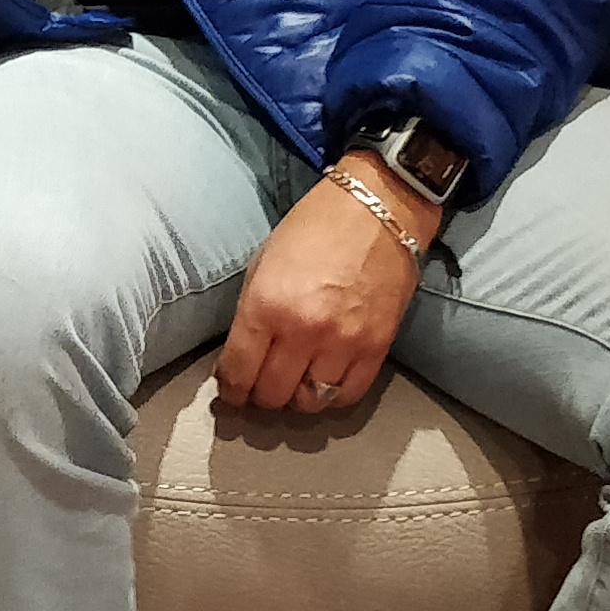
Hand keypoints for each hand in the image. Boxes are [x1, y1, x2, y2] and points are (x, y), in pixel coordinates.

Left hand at [215, 157, 437, 413]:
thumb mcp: (263, 264)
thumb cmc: (313, 228)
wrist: (378, 208)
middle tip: (260, 386)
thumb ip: (251, 315)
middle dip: (259, 396)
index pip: (238, 373)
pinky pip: (348, 395)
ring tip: (293, 383)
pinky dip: (332, 397)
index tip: (231, 391)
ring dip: (296, 399)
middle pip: (272, 395)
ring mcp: (343, 342)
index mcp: (266, 305)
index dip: (230, 390)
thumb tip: (241, 359)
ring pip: (310, 402)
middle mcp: (303, 330)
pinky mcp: (377, 347)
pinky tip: (324, 382)